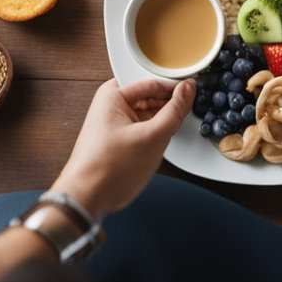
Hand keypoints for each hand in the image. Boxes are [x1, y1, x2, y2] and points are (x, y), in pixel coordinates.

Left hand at [51, 77, 193, 218]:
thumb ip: (175, 110)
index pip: (154, 83)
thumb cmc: (108, 169)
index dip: (176, 90)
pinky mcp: (118, 137)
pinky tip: (158, 143)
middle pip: (151, 97)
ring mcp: (114, 121)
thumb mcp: (153, 136)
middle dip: (168, 108)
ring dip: (162, 122)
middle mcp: (110, 105)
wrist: (87, 198)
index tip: (195, 93)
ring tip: (166, 135)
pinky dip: (154, 133)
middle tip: (181, 118)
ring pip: (149, 113)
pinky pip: (143, 126)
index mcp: (112, 95)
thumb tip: (187, 90)